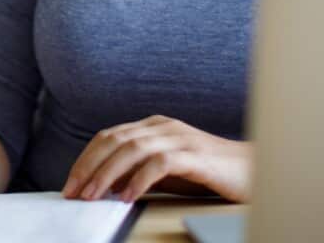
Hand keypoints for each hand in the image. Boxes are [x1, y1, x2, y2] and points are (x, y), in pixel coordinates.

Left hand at [62, 115, 251, 203]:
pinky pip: (159, 164)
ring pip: (131, 150)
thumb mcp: (166, 171)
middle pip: (114, 140)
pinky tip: (128, 197)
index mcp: (153, 126)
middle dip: (89, 167)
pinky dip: (139, 180)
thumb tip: (105, 187)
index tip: (71, 184)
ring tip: (93, 196)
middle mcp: (163, 127)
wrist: (253, 171)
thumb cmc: (208, 173)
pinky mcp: (195, 156)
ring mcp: (179, 138)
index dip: (85, 159)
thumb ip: (138, 172)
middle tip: (73, 192)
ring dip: (107, 174)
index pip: (108, 136)